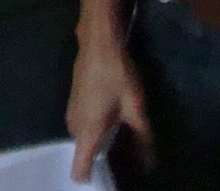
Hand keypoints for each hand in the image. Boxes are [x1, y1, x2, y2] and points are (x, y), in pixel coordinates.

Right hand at [68, 30, 154, 182]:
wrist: (98, 43)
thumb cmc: (117, 75)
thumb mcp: (135, 107)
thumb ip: (142, 138)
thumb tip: (149, 164)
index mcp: (88, 132)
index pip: (78, 169)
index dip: (91, 179)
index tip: (108, 179)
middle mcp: (74, 127)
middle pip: (83, 154)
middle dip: (99, 160)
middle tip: (123, 156)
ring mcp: (70, 113)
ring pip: (82, 140)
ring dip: (97, 143)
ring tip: (118, 138)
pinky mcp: (72, 103)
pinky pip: (81, 127)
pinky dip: (93, 130)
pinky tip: (111, 120)